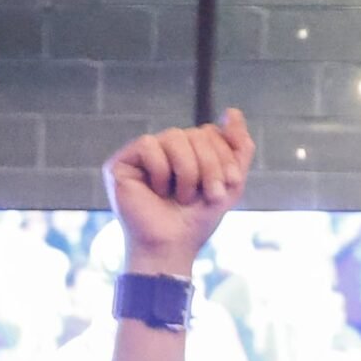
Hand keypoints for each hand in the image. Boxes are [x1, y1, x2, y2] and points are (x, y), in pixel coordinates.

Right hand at [102, 109, 254, 273]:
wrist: (171, 249)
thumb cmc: (196, 223)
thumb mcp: (229, 185)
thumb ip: (239, 148)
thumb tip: (233, 111)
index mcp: (187, 153)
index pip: (209, 132)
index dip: (223, 156)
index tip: (226, 187)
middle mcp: (164, 150)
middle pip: (194, 132)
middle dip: (209, 165)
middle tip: (209, 195)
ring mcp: (142, 155)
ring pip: (174, 135)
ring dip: (187, 170)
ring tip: (182, 196)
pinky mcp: (121, 163)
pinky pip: (148, 144)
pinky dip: (160, 170)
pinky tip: (157, 191)